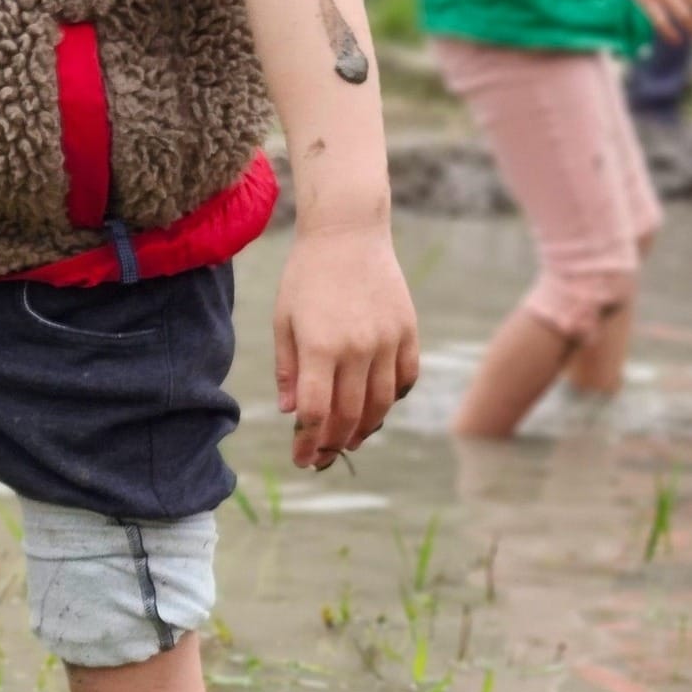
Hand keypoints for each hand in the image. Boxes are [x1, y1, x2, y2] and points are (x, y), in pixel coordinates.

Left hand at [274, 223, 418, 470]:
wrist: (348, 232)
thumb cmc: (306, 277)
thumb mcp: (283, 321)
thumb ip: (288, 370)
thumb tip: (292, 412)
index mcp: (321, 347)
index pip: (316, 412)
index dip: (307, 442)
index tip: (301, 459)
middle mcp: (358, 348)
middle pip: (349, 414)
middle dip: (333, 443)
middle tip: (322, 458)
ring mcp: (387, 339)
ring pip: (382, 402)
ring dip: (365, 428)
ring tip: (349, 440)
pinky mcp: (408, 330)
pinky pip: (406, 376)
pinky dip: (394, 398)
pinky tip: (378, 408)